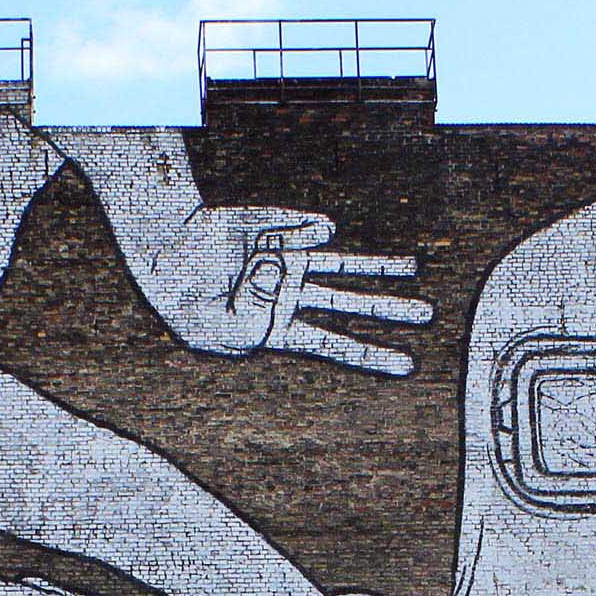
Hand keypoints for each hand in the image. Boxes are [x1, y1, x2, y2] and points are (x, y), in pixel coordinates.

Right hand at [141, 207, 431, 376]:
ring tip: (414, 269)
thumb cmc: (188, 305)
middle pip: (350, 304)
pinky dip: (309, 235)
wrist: (168, 254)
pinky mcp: (286, 230)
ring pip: (345, 267)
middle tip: (427, 315)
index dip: (371, 355)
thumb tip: (283, 271)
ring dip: (380, 268)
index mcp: (280, 329)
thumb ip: (254, 311)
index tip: (407, 366)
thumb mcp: (218, 330)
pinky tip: (295, 239)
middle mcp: (294, 296)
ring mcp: (292, 261)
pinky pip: (310, 232)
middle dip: (388, 310)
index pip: (334, 345)